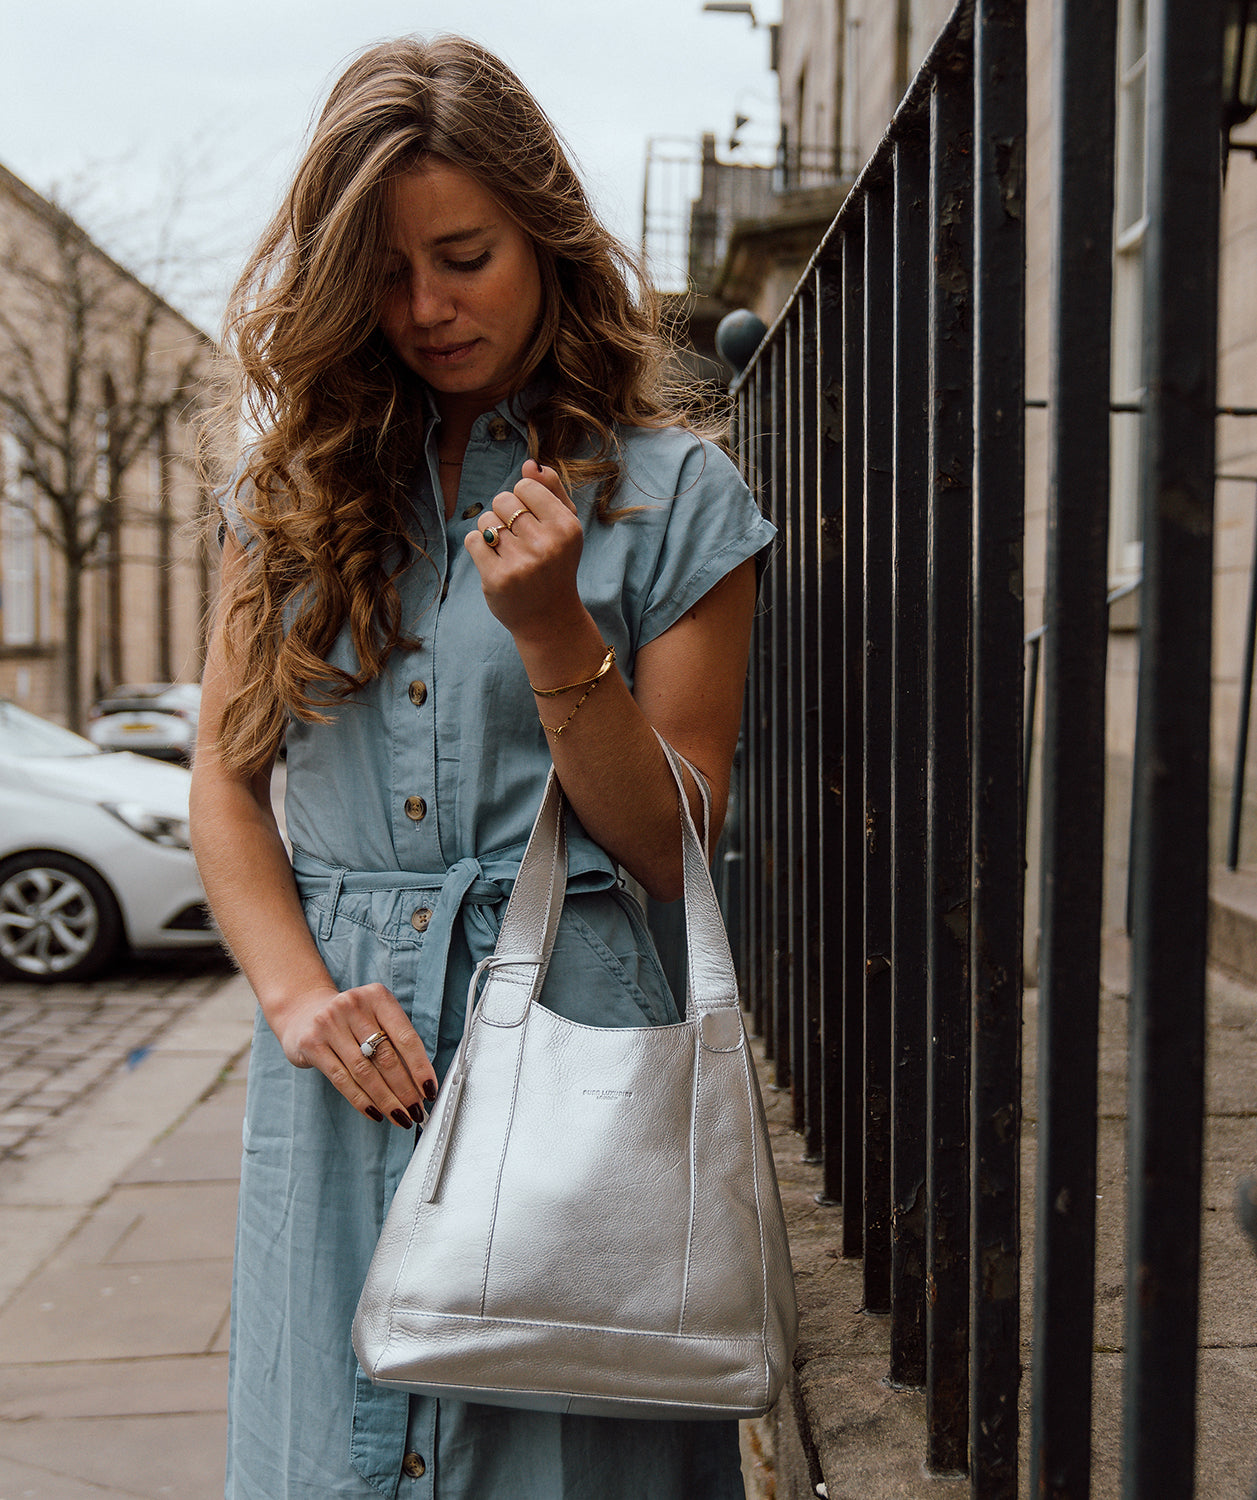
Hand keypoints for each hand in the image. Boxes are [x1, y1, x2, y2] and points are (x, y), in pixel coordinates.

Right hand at [273, 981, 437, 1126]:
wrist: (302, 1011)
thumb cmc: (348, 1019)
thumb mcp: (374, 1017)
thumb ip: (395, 1040)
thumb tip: (420, 1082)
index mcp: (377, 996)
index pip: (406, 1038)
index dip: (420, 1068)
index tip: (429, 1090)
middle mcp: (353, 1006)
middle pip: (386, 1057)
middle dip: (405, 1090)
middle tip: (416, 1110)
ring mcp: (329, 1024)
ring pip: (365, 1072)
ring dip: (386, 1100)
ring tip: (400, 1116)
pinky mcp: (311, 1044)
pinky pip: (342, 1080)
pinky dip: (362, 1101)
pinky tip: (375, 1113)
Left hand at [466, 460, 586, 642]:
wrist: (549, 617)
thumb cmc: (556, 565)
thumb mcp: (565, 527)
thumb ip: (552, 491)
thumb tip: (530, 464)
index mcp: (566, 526)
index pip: (525, 486)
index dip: (523, 500)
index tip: (531, 521)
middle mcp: (546, 544)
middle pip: (503, 500)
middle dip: (504, 515)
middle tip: (517, 539)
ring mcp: (521, 563)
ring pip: (486, 520)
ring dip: (491, 532)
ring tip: (507, 552)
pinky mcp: (497, 578)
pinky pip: (473, 540)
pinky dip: (479, 548)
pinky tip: (494, 562)